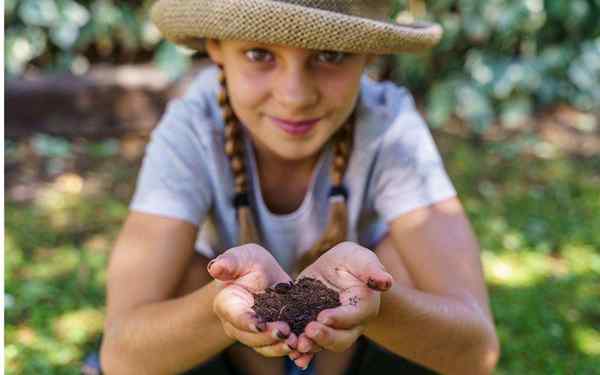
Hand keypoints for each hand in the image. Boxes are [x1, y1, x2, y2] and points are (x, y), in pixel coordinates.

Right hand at [209, 244, 298, 357]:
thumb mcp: (242, 257)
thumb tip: (215, 267)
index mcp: (228, 304)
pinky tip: (302, 353)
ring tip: (296, 342)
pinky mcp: (270, 339)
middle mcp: (237, 324)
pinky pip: (278, 349)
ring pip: (264, 347)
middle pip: (250, 337)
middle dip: (267, 337)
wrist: (263, 276)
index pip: (235, 316)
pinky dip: (290, 353)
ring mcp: (254, 334)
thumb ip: (230, 261)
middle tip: (286, 332)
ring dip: (280, 348)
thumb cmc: (249, 264)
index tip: (259, 324)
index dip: (246, 322)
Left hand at [290, 242, 392, 366]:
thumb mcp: (359, 258)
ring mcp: (335, 330)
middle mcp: (352, 323)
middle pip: (343, 338)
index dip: (340, 318)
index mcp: (364, 305)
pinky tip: (294, 355)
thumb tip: (387, 281)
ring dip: (313, 347)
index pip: (354, 316)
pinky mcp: (318, 330)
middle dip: (326, 337)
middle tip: (309, 330)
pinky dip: (304, 354)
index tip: (323, 316)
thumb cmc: (351, 261)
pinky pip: (313, 346)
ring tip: (299, 344)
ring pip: (326, 345)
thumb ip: (371, 269)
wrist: (335, 269)